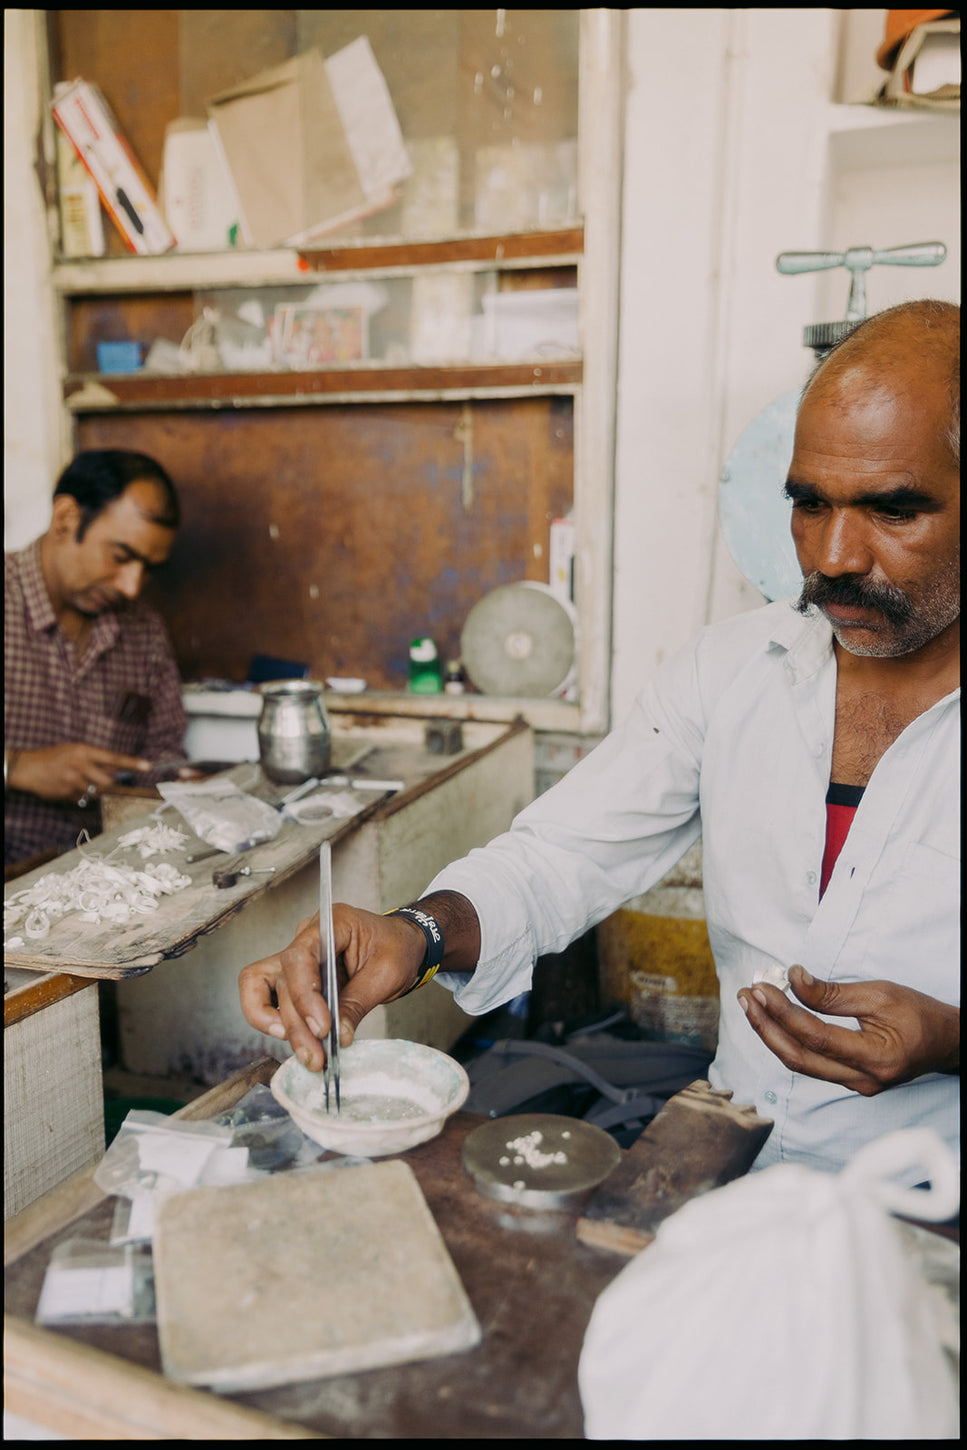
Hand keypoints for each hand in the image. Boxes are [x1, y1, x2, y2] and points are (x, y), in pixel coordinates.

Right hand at [9, 743, 152, 803]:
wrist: (29, 768)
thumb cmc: (55, 757)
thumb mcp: (75, 751)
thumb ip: (97, 760)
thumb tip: (119, 770)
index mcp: (84, 751)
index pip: (114, 758)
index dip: (132, 763)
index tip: (148, 766)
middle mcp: (80, 765)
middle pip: (108, 781)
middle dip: (110, 785)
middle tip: (103, 782)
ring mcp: (73, 780)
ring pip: (96, 792)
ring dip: (94, 791)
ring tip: (79, 781)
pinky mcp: (67, 793)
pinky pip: (83, 799)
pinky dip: (81, 796)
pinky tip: (69, 787)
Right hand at [239, 905, 427, 1070]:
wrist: (403, 946)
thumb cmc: (397, 949)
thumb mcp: (387, 974)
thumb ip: (358, 1003)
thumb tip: (338, 1036)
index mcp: (332, 923)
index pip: (300, 956)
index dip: (305, 995)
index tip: (322, 1028)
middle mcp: (308, 935)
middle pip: (284, 978)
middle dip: (298, 1023)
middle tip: (317, 1055)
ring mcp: (297, 955)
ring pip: (263, 986)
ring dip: (278, 1024)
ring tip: (304, 1053)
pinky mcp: (296, 975)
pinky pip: (265, 993)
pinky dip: (267, 1017)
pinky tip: (289, 1038)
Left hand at [737, 965, 959, 1094]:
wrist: (948, 1043)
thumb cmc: (920, 1015)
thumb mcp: (881, 994)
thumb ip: (834, 993)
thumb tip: (793, 978)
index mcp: (876, 1058)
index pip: (816, 1038)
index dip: (784, 1012)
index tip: (762, 987)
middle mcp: (863, 1081)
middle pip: (799, 1058)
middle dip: (766, 1026)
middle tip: (746, 995)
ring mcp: (856, 1086)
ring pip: (801, 1064)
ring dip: (772, 1033)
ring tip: (752, 1004)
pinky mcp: (850, 1081)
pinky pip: (811, 1064)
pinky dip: (789, 1040)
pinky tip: (773, 1019)